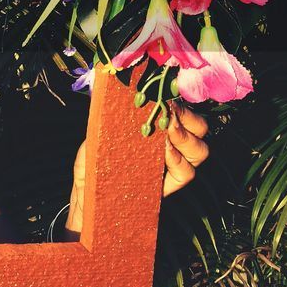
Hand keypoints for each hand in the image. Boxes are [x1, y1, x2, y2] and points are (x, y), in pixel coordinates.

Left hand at [66, 100, 209, 231]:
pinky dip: (178, 161)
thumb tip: (129, 98)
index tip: (168, 101)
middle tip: (169, 118)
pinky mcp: (167, 186)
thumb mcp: (102, 131)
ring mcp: (172, 166)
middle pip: (200, 129)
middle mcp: (171, 145)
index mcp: (158, 128)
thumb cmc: (92, 158)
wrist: (86, 189)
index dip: (182, 106)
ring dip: (184, 139)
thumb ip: (120, 116)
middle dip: (188, 120)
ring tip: (165, 135)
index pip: (186, 113)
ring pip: (199, 151)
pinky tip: (164, 152)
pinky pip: (186, 174)